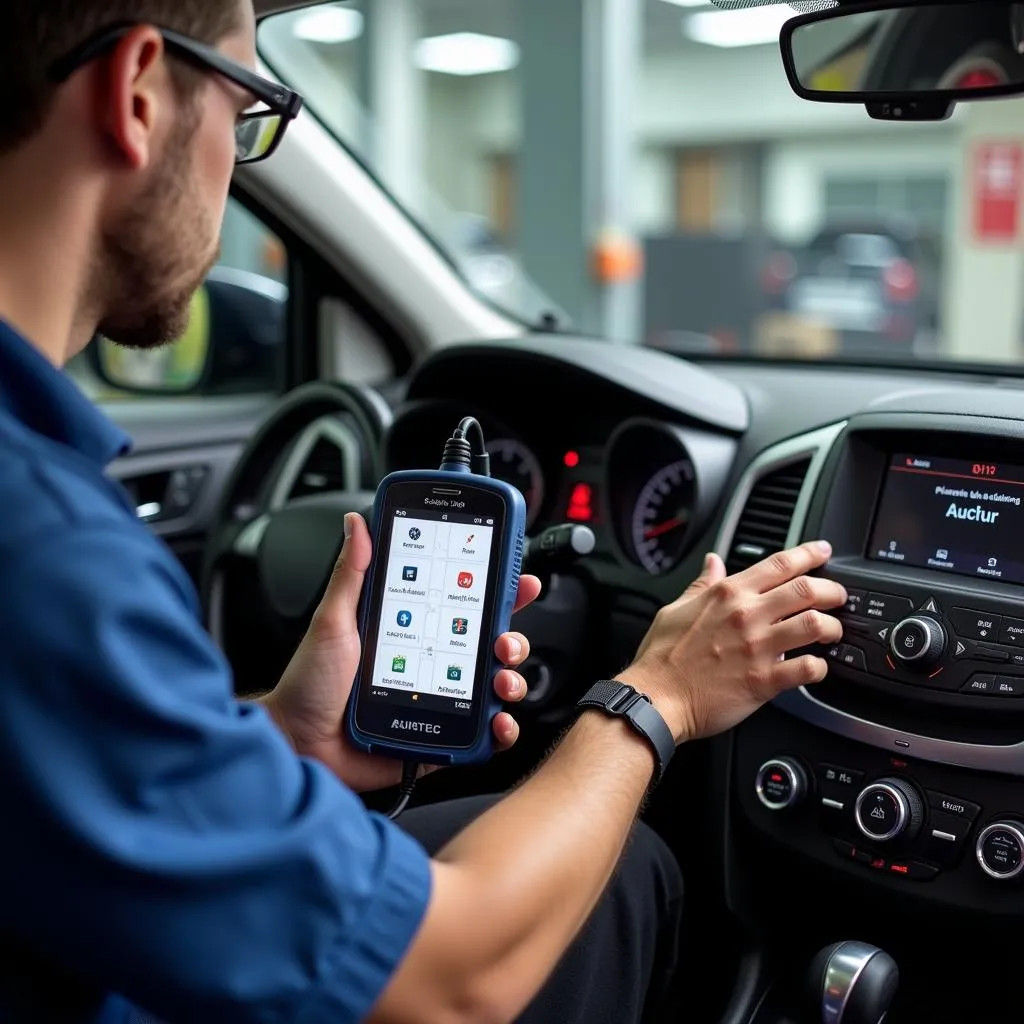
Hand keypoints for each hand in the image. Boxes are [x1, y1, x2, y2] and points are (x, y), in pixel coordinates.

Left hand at [264, 512, 542, 791]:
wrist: (298, 742)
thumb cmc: (310, 683)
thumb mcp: (333, 620)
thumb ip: (351, 572)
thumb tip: (358, 523)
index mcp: (413, 630)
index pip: (464, 605)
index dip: (497, 591)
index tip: (517, 578)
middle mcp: (432, 662)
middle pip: (491, 644)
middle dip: (512, 637)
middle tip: (505, 638)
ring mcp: (439, 700)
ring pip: (495, 686)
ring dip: (512, 680)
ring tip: (500, 679)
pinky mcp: (439, 738)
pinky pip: (482, 734)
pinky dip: (500, 728)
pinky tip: (496, 720)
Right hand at [618, 541, 845, 743]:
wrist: (655, 697)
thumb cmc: (662, 657)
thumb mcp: (676, 608)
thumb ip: (702, 584)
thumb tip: (712, 562)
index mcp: (728, 594)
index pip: (779, 564)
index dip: (809, 554)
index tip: (822, 552)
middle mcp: (747, 616)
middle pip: (807, 589)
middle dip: (831, 590)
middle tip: (837, 597)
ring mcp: (758, 647)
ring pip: (814, 624)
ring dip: (832, 627)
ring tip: (832, 633)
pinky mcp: (764, 680)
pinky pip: (807, 669)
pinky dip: (820, 667)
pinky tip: (817, 668)